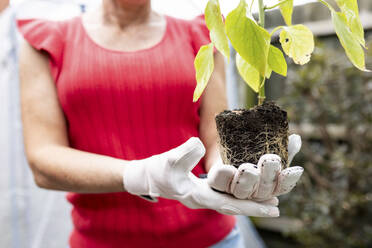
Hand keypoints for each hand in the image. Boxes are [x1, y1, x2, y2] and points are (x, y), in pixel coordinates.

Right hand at [123, 137, 279, 216]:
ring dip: (249, 201)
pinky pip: (225, 195)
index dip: (251, 206)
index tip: (272, 207)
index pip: (229, 205)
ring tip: (269, 200)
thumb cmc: (157, 170)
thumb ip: (184, 154)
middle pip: (234, 206)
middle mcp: (204, 200)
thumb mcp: (169, 160)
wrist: (146, 177)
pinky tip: (247, 188)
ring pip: (231, 201)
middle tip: (277, 208)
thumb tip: (200, 144)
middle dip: (255, 207)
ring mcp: (204, 197)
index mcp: (198, 197)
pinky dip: (238, 193)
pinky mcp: (203, 191)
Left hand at [207, 134, 303, 200]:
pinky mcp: (216, 184)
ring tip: (248, 168)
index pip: (282, 187)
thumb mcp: (267, 149)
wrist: (226, 153)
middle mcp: (253, 193)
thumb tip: (296, 138)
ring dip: (246, 180)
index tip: (296, 169)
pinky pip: (220, 183)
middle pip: (263, 190)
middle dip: (267, 175)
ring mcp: (234, 191)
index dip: (288, 180)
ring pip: (242, 191)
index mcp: (269, 186)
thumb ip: (282, 147)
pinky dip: (223, 177)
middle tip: (269, 159)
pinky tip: (227, 168)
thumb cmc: (252, 154)